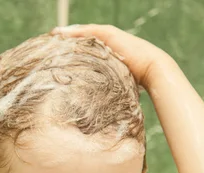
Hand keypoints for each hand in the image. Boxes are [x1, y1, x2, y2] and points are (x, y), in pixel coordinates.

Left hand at [50, 24, 170, 87]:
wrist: (152, 70)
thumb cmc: (137, 82)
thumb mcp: (116, 85)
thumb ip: (106, 90)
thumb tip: (94, 109)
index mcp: (108, 54)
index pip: (86, 49)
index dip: (72, 50)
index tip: (57, 55)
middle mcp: (108, 43)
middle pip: (83, 39)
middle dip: (67, 40)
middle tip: (50, 43)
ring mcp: (109, 37)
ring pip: (84, 33)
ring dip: (68, 33)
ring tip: (53, 35)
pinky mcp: (110, 34)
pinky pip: (88, 31)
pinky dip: (75, 31)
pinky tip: (62, 33)